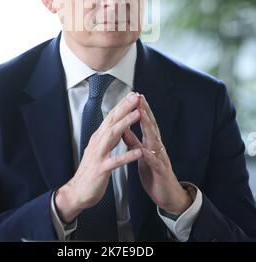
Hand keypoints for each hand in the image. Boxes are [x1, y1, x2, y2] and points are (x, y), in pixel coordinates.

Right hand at [55, 92, 141, 222]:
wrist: (77, 192)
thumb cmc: (90, 171)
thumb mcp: (99, 149)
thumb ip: (107, 137)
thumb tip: (117, 124)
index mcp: (98, 138)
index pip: (111, 117)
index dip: (122, 105)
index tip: (132, 95)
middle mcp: (97, 143)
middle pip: (112, 121)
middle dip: (124, 108)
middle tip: (135, 97)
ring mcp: (98, 155)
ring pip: (113, 136)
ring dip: (126, 124)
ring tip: (137, 114)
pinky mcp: (101, 169)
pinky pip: (115, 161)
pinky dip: (126, 156)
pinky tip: (137, 152)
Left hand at [122, 93, 192, 214]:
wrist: (168, 195)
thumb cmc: (154, 173)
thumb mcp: (142, 154)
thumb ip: (134, 141)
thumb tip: (124, 127)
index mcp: (151, 143)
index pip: (146, 123)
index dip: (141, 109)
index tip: (135, 96)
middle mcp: (157, 148)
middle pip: (152, 126)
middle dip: (146, 112)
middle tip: (140, 98)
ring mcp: (160, 159)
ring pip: (155, 141)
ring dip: (149, 128)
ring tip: (142, 116)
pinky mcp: (161, 172)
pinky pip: (155, 163)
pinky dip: (150, 156)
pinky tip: (145, 150)